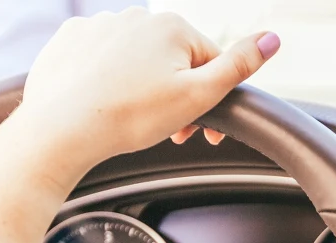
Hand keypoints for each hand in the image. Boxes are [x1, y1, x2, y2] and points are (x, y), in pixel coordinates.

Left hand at [9, 9, 279, 181]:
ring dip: (145, 89)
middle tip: (171, 132)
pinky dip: (109, 83)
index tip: (203, 132)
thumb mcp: (199, 95)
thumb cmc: (130, 115)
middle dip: (177, 96)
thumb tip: (273, 39)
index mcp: (171, 27)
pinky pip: (102, 62)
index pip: (209, 62)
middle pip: (173, 61)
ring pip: (137, 61)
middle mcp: (134, 17)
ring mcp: (98, 27)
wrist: (62, 128)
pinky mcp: (69, 42)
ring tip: (134, 120)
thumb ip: (239, 66)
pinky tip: (107, 105)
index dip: (211, 99)